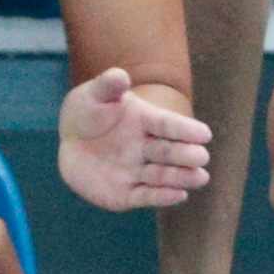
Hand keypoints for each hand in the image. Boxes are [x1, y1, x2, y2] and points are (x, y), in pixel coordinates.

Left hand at [56, 67, 211, 210]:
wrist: (68, 141)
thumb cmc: (87, 111)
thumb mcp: (94, 94)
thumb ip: (108, 86)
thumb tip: (120, 76)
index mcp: (145, 119)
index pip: (168, 124)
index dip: (185, 129)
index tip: (205, 134)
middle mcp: (145, 146)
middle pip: (169, 151)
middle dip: (186, 155)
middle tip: (202, 157)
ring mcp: (136, 171)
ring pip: (162, 175)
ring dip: (181, 178)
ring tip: (200, 178)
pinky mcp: (125, 194)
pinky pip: (145, 195)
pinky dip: (162, 197)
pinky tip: (179, 195)